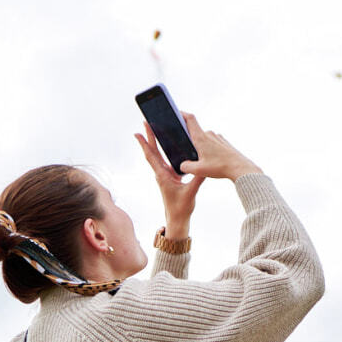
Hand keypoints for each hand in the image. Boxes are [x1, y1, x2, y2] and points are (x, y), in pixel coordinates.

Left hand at [135, 122, 205, 237]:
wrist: (178, 219)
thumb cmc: (181, 208)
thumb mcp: (191, 192)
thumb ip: (197, 179)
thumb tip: (203, 166)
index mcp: (163, 175)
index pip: (151, 156)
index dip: (144, 143)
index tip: (137, 132)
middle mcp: (161, 173)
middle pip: (153, 152)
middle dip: (149, 137)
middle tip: (145, 123)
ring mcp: (165, 175)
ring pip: (158, 156)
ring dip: (155, 143)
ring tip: (155, 130)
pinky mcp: (170, 177)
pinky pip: (165, 161)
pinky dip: (164, 151)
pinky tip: (168, 146)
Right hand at [176, 113, 261, 180]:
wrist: (240, 168)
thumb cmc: (220, 167)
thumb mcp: (199, 170)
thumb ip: (186, 167)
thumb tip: (183, 165)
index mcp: (201, 138)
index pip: (190, 119)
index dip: (182, 114)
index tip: (176, 112)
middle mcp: (209, 134)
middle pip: (195, 132)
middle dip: (191, 141)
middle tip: (189, 153)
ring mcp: (217, 137)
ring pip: (204, 140)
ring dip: (201, 147)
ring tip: (204, 162)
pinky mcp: (224, 142)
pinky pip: (213, 143)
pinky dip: (210, 150)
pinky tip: (213, 161)